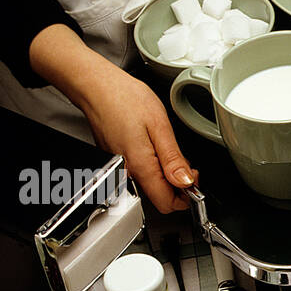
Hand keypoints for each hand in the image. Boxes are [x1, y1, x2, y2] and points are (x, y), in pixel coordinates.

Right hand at [28, 25, 196, 213]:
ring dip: (165, 175)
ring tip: (166, 150)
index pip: (167, 203)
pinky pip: (139, 174)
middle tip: (185, 162)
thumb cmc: (124, 98)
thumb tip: (186, 182)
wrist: (96, 86)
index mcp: (140, 166)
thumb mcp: (159, 125)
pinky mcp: (116, 162)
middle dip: (177, 185)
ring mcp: (120, 169)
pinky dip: (151, 166)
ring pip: (150, 186)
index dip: (186, 196)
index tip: (193, 178)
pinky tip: (153, 147)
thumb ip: (173, 158)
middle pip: (159, 197)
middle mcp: (127, 173)